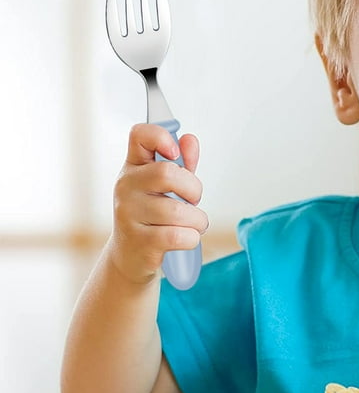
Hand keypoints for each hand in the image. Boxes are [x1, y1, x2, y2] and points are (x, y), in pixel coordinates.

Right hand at [110, 123, 208, 282]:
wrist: (131, 257)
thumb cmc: (154, 215)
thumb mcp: (168, 187)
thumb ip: (183, 163)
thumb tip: (190, 140)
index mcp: (134, 166)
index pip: (139, 135)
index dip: (160, 137)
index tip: (174, 153)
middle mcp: (126, 186)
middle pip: (168, 173)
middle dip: (194, 189)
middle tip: (193, 201)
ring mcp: (128, 214)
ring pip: (179, 211)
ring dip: (198, 220)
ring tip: (192, 224)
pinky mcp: (139, 241)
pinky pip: (180, 235)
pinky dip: (192, 238)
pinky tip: (185, 238)